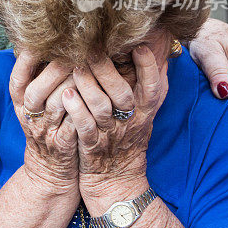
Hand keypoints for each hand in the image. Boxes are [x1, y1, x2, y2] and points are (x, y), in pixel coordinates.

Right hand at [9, 50, 79, 193]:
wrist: (50, 169)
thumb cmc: (48, 124)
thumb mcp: (36, 102)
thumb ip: (40, 75)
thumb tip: (50, 40)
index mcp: (20, 103)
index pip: (17, 80)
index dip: (26, 60)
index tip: (38, 40)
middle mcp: (29, 117)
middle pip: (36, 91)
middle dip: (55, 69)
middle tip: (75, 49)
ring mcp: (45, 132)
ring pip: (57, 106)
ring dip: (73, 85)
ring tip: (88, 67)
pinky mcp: (63, 145)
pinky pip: (73, 125)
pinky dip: (84, 109)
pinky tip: (96, 94)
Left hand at [62, 45, 166, 190]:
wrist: (116, 182)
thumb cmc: (128, 139)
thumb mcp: (145, 115)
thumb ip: (151, 88)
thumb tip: (160, 52)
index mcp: (144, 113)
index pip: (153, 88)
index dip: (148, 68)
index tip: (139, 46)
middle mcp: (129, 123)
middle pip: (122, 94)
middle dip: (107, 70)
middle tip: (90, 49)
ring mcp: (110, 135)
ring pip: (101, 107)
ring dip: (87, 85)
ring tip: (75, 66)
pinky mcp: (91, 147)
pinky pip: (84, 127)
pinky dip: (76, 110)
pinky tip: (66, 95)